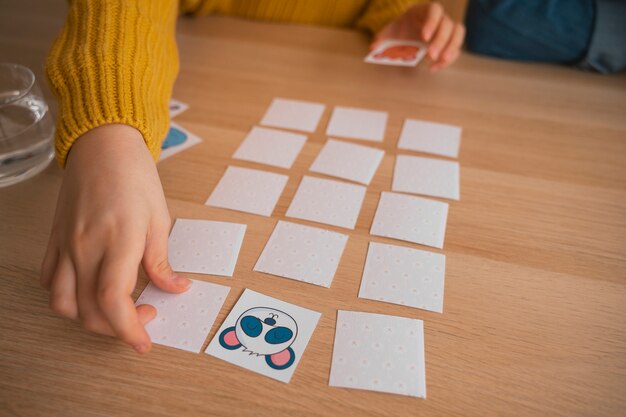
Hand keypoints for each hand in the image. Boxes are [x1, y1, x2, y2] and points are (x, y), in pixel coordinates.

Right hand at [40, 124, 190, 352]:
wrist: (102, 146)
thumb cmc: (135, 177)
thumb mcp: (159, 218)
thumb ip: (162, 260)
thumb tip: (175, 289)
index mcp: (117, 240)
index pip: (113, 300)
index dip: (129, 329)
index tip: (144, 342)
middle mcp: (84, 247)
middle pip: (88, 310)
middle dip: (117, 328)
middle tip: (145, 316)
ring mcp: (64, 245)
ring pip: (63, 303)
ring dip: (88, 318)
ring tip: (115, 310)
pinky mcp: (54, 241)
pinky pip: (50, 282)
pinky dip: (67, 298)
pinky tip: (89, 291)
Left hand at [372, 2, 464, 71]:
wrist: (409, 31)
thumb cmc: (401, 28)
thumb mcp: (390, 31)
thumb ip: (382, 37)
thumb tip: (373, 47)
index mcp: (426, 10)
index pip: (435, 10)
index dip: (432, 22)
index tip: (424, 37)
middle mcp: (440, 18)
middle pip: (448, 24)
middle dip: (441, 40)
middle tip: (430, 55)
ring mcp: (447, 30)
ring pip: (458, 34)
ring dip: (451, 48)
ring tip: (440, 61)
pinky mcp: (450, 42)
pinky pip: (455, 49)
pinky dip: (448, 60)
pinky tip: (434, 68)